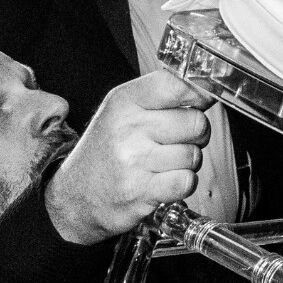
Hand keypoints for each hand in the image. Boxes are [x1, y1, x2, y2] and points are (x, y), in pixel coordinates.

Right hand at [46, 71, 211, 246]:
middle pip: (196, 122)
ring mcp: (133, 160)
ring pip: (194, 155)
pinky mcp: (140, 192)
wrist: (75, 198)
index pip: (177, 84)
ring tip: (164, 164)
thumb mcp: (123, 111)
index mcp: (125, 101)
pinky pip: (186, 181)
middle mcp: (128, 128)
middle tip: (176, 141)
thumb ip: (163, 95)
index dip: (198, 95)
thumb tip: (208, 91)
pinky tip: (164, 182)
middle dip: (195, 135)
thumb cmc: (106, 152)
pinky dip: (182, 184)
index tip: (199, 103)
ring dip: (187, 163)